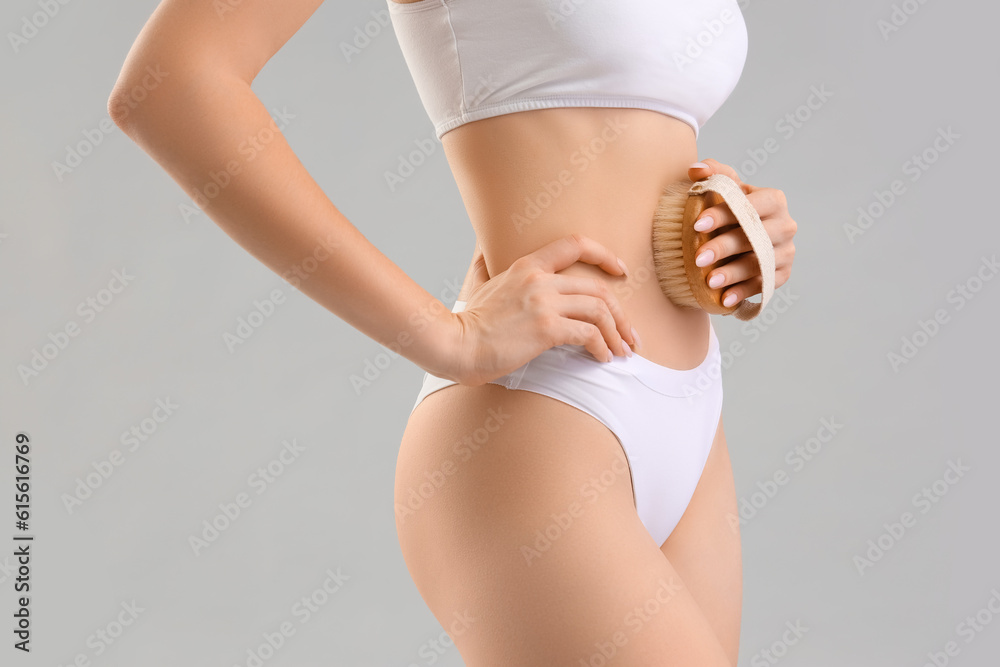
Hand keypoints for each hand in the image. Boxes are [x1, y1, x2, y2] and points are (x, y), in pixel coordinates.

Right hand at [450, 234, 637, 385]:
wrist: (456, 345)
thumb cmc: (470, 321)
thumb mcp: (479, 282)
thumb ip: (486, 263)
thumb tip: (484, 248)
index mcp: (528, 265)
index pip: (575, 244)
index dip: (604, 255)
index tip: (621, 272)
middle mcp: (539, 279)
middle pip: (598, 288)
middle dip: (621, 314)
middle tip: (629, 334)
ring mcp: (543, 303)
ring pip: (599, 311)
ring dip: (617, 334)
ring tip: (622, 351)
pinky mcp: (546, 329)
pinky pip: (588, 334)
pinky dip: (601, 347)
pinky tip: (602, 358)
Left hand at [687, 159, 796, 307]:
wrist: (740, 237)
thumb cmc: (731, 210)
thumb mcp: (725, 189)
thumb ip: (713, 174)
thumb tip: (696, 169)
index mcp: (773, 200)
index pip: (751, 206)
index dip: (724, 214)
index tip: (697, 224)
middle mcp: (785, 226)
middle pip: (755, 237)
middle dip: (725, 247)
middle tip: (697, 257)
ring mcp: (786, 252)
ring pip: (760, 263)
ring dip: (733, 274)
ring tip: (709, 281)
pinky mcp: (782, 274)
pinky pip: (764, 285)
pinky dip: (743, 293)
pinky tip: (724, 299)